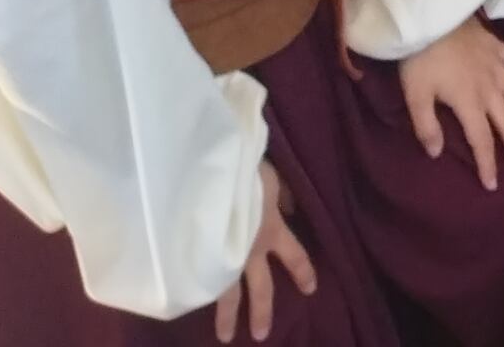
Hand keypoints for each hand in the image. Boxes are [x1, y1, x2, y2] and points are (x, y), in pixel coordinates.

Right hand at [212, 162, 318, 342]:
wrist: (214, 173)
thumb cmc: (246, 171)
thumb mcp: (272, 179)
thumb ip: (282, 197)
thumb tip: (290, 209)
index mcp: (274, 230)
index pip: (296, 257)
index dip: (303, 273)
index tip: (310, 290)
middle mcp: (251, 251)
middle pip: (261, 289)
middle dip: (262, 313)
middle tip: (261, 336)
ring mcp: (224, 258)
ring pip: (228, 295)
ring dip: (227, 317)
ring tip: (225, 336)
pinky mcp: (199, 258)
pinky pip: (201, 281)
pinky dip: (199, 295)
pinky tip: (193, 308)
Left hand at [396, 14, 503, 190]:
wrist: (432, 15)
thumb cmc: (420, 58)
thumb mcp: (415, 95)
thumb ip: (426, 126)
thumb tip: (437, 153)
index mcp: (469, 102)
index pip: (481, 140)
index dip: (487, 164)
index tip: (493, 186)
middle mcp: (490, 88)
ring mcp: (497, 66)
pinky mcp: (497, 47)